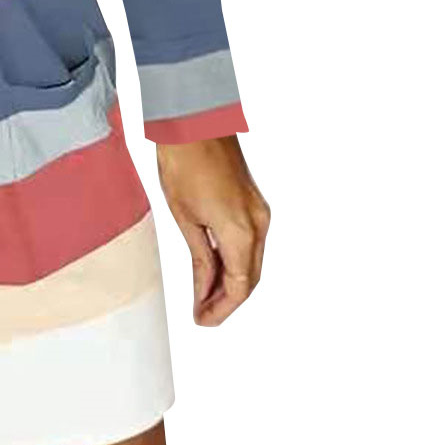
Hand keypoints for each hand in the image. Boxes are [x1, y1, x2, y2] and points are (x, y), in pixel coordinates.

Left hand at [156, 136, 269, 326]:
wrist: (195, 123)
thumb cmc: (184, 163)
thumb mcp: (184, 217)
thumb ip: (200, 257)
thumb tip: (203, 289)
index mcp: (241, 231)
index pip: (238, 286)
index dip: (221, 309)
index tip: (202, 321)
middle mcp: (259, 225)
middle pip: (249, 278)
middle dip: (226, 300)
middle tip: (201, 314)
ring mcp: (260, 214)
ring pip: (251, 263)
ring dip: (231, 282)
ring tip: (202, 296)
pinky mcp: (255, 205)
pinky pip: (250, 244)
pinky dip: (234, 262)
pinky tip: (213, 270)